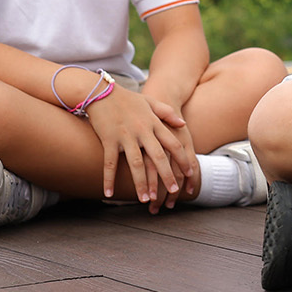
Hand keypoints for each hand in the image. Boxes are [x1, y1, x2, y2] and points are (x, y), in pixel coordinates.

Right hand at [84, 87, 195, 205]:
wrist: (101, 91)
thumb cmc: (127, 99)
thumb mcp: (151, 102)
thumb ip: (167, 113)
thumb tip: (183, 124)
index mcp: (154, 124)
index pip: (174, 144)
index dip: (183, 160)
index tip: (190, 174)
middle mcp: (142, 131)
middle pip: (158, 157)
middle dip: (167, 176)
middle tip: (173, 191)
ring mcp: (125, 136)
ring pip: (136, 164)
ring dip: (141, 183)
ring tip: (146, 199)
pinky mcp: (108, 140)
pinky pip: (109, 163)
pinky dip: (109, 179)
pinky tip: (110, 193)